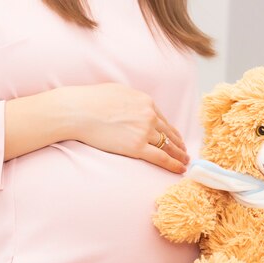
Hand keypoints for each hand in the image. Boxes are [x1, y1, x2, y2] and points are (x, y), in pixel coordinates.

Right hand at [58, 83, 189, 173]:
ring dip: (179, 155)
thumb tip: (132, 106)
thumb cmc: (91, 101)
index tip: (175, 138)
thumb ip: (131, 101)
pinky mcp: (137, 147)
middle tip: (184, 152)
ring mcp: (144, 131)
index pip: (162, 120)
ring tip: (184, 162)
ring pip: (168, 146)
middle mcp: (149, 115)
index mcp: (145, 102)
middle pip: (169, 133)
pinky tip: (180, 169)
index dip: (171, 131)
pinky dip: (173, 164)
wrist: (79, 111)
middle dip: (178, 144)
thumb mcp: (118, 92)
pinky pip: (161, 157)